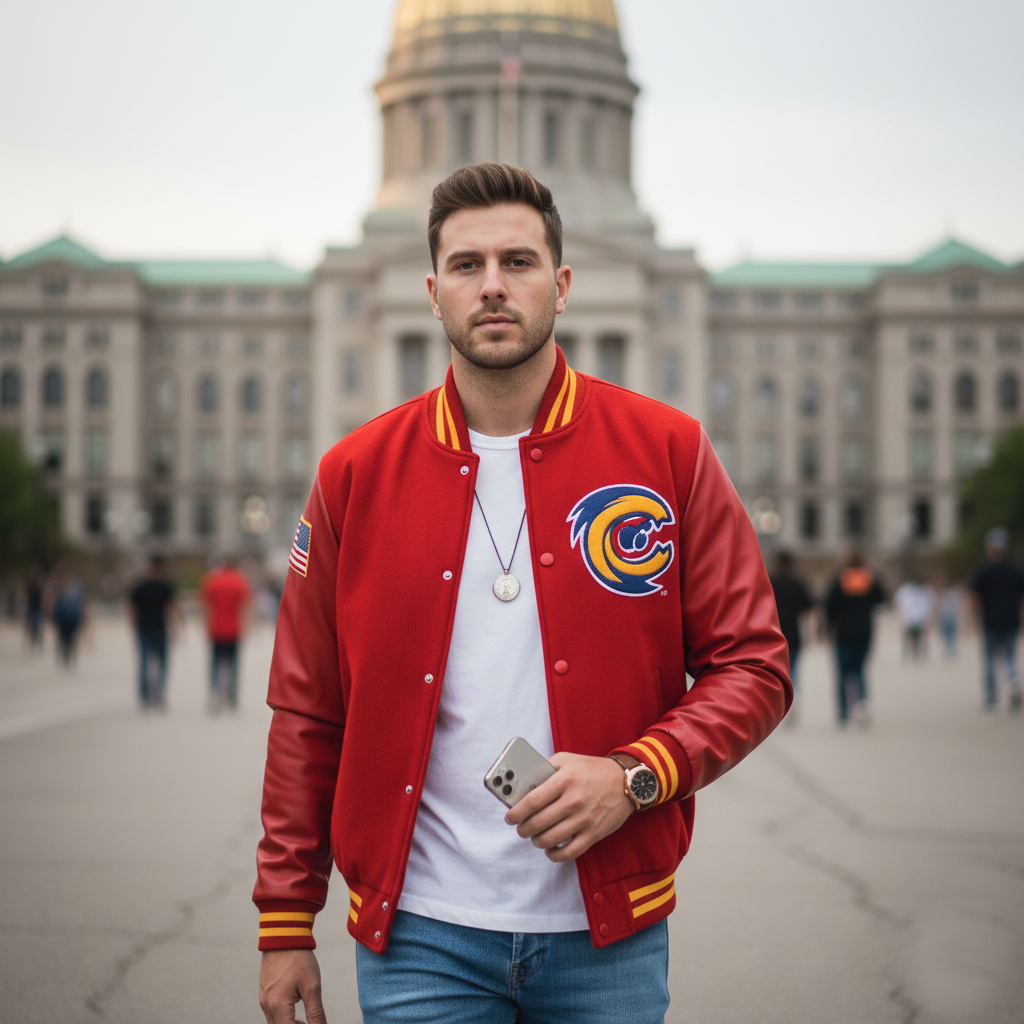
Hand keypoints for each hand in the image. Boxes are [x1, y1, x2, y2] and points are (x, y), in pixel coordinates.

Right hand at [259, 949, 326, 1023]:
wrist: (284, 935)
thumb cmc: (298, 959)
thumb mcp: (312, 986)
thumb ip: (316, 1013)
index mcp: (277, 1005)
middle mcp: (266, 1005)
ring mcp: (263, 998)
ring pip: (275, 1022)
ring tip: (305, 1021)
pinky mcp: (264, 992)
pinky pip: (272, 1012)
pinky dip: (283, 1016)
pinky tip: (296, 1010)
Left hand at [503, 752, 632, 861]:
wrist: (626, 782)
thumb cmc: (592, 770)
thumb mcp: (568, 759)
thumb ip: (545, 769)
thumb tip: (523, 785)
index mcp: (565, 779)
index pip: (532, 801)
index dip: (516, 812)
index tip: (509, 817)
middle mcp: (574, 800)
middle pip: (538, 823)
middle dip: (523, 829)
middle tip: (521, 828)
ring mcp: (584, 819)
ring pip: (550, 839)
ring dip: (536, 841)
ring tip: (535, 837)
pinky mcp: (594, 834)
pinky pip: (569, 853)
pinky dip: (555, 855)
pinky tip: (550, 849)